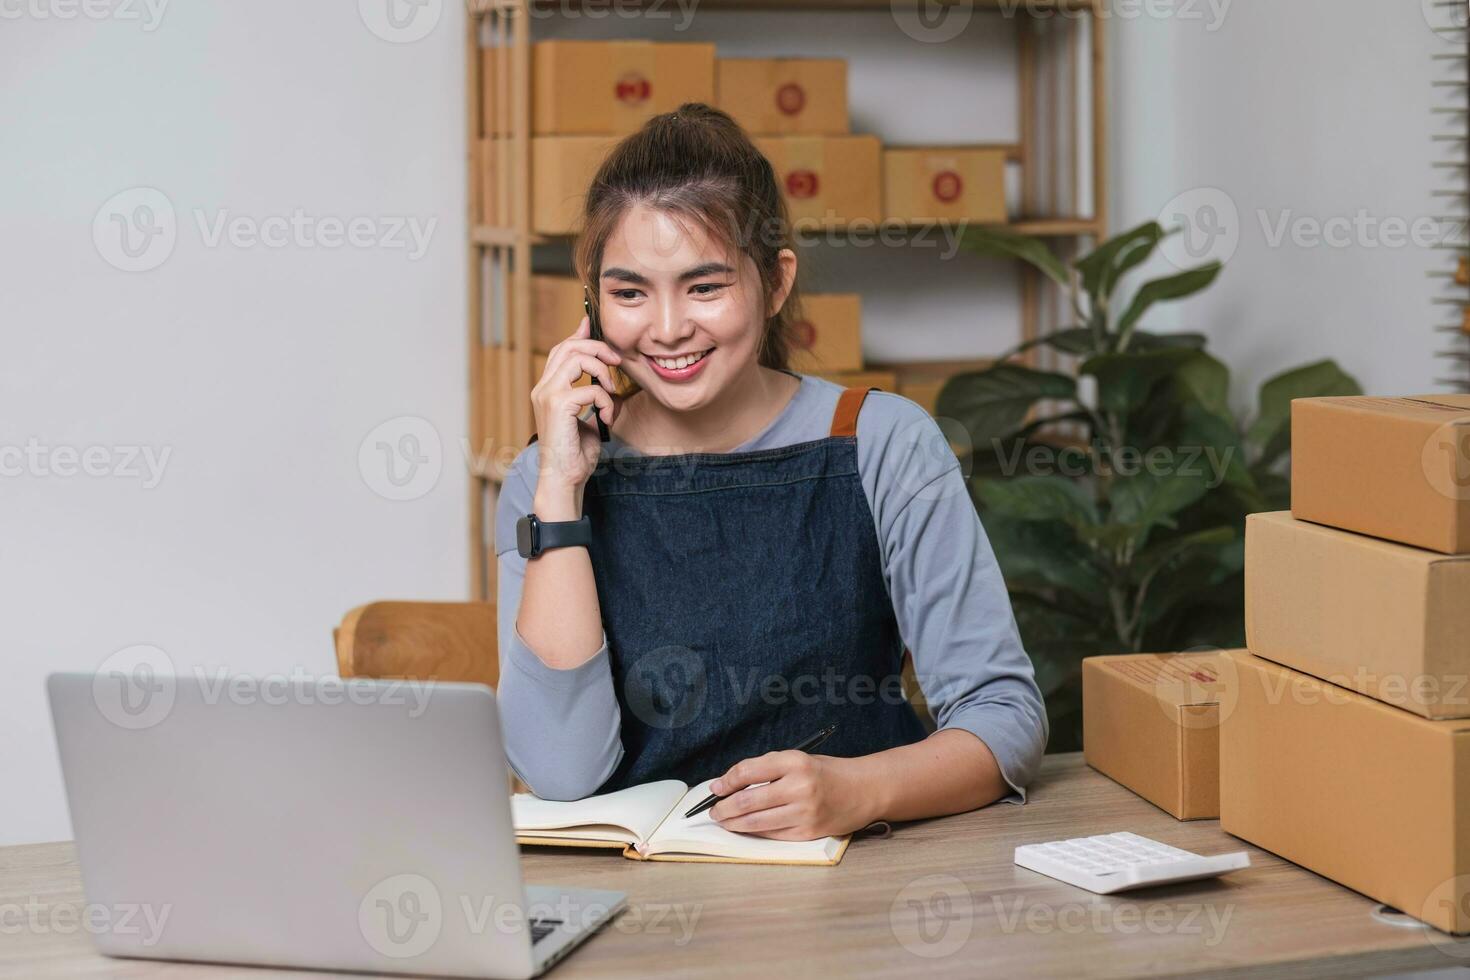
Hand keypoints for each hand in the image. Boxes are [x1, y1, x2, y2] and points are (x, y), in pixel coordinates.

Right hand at [530, 316, 621, 495]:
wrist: (564, 479)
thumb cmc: (576, 454)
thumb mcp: (589, 419)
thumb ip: (594, 398)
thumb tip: (610, 386)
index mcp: (547, 389)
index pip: (561, 351)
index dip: (578, 335)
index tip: (590, 324)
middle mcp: (543, 388)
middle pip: (569, 347)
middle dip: (598, 348)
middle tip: (617, 361)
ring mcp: (548, 395)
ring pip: (578, 358)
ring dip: (602, 371)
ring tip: (611, 391)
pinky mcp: (558, 405)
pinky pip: (590, 388)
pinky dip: (606, 400)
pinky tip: (607, 416)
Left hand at [707, 751, 876, 840]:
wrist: (864, 790)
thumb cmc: (826, 773)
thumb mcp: (798, 760)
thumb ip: (766, 769)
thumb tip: (729, 784)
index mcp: (795, 762)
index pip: (748, 771)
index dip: (726, 781)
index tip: (716, 788)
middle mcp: (799, 787)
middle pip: (747, 801)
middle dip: (723, 809)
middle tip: (714, 811)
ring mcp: (804, 812)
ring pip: (755, 822)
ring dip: (733, 824)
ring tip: (724, 821)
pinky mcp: (808, 832)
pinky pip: (772, 834)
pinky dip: (754, 832)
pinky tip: (746, 828)